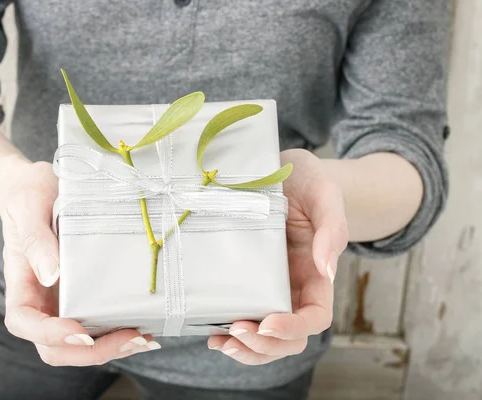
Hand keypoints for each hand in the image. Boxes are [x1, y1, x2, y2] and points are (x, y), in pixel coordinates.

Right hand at [0, 160, 159, 365]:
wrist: (35, 186)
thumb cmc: (27, 194)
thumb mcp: (29, 207)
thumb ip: (36, 240)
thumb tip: (51, 276)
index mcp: (21, 282)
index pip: (23, 322)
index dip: (50, 335)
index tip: (80, 333)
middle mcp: (40, 300)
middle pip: (53, 347)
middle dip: (91, 352)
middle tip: (130, 339)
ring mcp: (61, 301)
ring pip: (78, 344)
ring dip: (110, 348)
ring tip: (143, 339)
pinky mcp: (83, 295)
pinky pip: (96, 324)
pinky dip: (118, 332)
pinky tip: (144, 325)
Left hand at [207, 149, 347, 364]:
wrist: (282, 171)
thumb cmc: (308, 181)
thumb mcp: (325, 195)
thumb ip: (332, 229)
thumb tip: (326, 270)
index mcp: (316, 276)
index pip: (315, 317)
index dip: (294, 328)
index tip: (269, 323)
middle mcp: (293, 289)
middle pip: (288, 339)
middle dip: (264, 345)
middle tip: (236, 332)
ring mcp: (268, 288)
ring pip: (264, 337)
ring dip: (245, 348)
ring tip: (220, 342)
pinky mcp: (244, 281)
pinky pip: (241, 315)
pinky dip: (228, 332)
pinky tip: (210, 331)